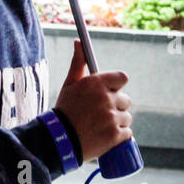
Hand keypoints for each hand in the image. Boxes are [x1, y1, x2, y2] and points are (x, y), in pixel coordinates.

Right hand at [55, 40, 132, 159]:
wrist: (57, 141)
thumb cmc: (64, 110)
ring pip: (126, 118)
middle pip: (125, 100)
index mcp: (97, 83)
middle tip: (99, 114)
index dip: (117, 86)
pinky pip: (127, 133)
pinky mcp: (114, 135)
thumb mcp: (69, 84)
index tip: (111, 92)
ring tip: (100, 127)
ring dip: (117, 123)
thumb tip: (78, 41)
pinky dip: (119, 136)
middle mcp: (106, 98)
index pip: (123, 78)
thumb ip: (78, 63)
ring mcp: (111, 117)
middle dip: (116, 107)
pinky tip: (105, 137)